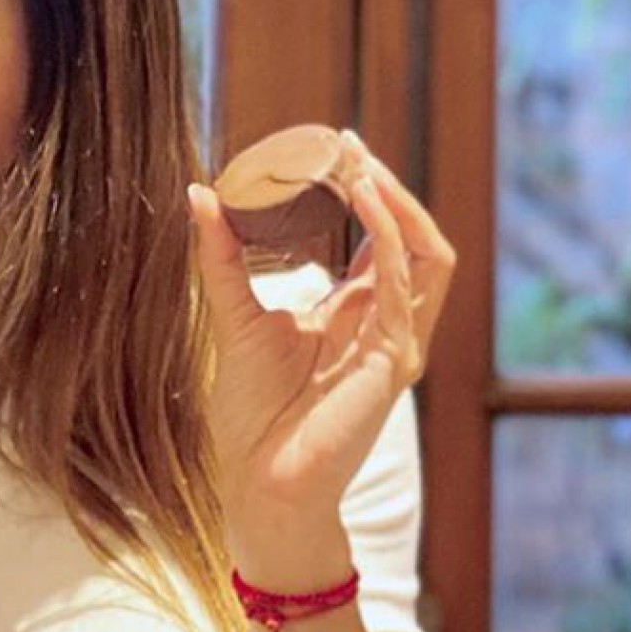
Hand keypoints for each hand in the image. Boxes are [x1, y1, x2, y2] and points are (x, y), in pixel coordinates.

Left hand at [186, 132, 456, 567]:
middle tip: (348, 146)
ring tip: (360, 166)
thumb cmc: (253, 416)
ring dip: (399, 203)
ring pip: (430, 254)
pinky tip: (364, 202)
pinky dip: (392, 239)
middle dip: (387, 185)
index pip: (384, 237)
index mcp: (359, 312)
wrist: (261, 485)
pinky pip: (409, 287)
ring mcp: (400, 343)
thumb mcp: (234, 318)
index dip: (369, 189)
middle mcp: (389, 324)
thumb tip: (200, 194)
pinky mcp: (397, 362)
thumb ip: (222, 258)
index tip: (337, 147)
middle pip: (415, 237)